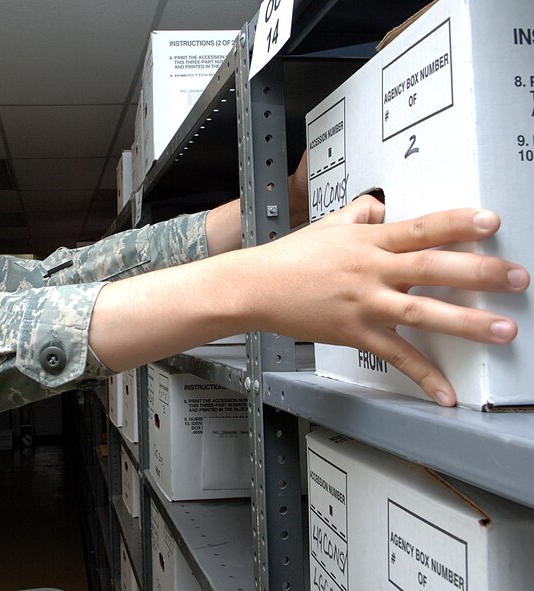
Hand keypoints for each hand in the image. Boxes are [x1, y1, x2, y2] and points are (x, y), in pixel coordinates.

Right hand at [246, 195, 529, 405]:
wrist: (256, 288)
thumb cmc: (290, 257)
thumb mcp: (327, 225)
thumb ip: (361, 213)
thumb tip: (385, 207)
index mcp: (368, 241)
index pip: (420, 227)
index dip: (457, 222)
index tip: (492, 220)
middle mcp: (371, 270)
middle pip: (431, 267)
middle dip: (480, 271)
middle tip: (518, 277)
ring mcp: (365, 304)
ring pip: (422, 311)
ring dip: (467, 321)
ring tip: (505, 329)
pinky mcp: (356, 333)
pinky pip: (395, 355)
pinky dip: (423, 376)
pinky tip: (448, 393)